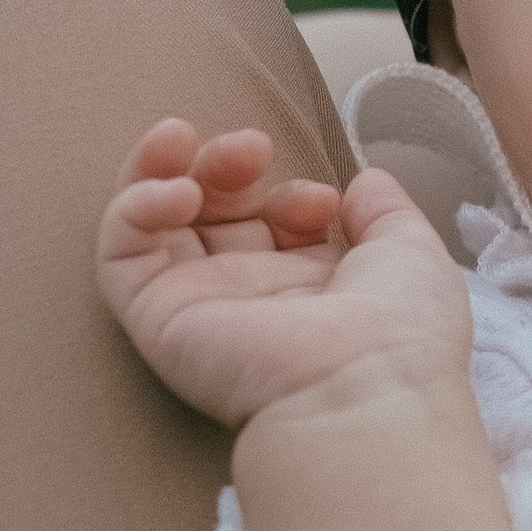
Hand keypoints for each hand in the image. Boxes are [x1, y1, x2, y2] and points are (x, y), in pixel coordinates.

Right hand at [96, 119, 512, 530]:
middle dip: (226, 166)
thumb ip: (385, 210)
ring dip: (161, 169)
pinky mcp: (158, 318)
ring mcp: (200, 308)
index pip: (276, 222)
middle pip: (213, 215)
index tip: (324, 203)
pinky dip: (134, 208)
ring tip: (179, 138)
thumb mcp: (411, 252)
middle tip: (251, 149)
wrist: (364, 392)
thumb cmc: (400, 334)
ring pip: (154, 227)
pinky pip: (120, 256)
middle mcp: (253, 299)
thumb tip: (364, 182)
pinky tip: (175, 191)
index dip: (292, 195)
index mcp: (312, 289)